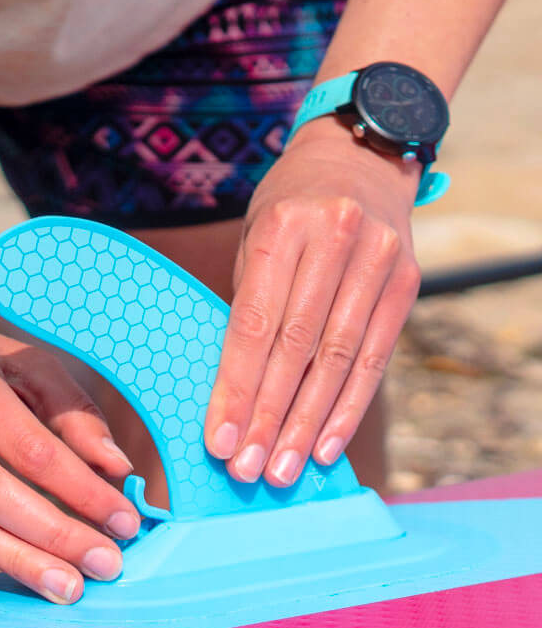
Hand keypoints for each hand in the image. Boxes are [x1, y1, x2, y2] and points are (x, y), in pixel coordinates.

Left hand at [203, 120, 422, 486]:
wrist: (359, 157)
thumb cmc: (287, 213)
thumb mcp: (254, 241)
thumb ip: (248, 307)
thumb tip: (230, 398)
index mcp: (281, 226)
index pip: (254, 323)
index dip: (236, 387)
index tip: (220, 440)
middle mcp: (334, 238)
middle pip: (297, 347)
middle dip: (269, 416)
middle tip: (248, 470)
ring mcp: (379, 257)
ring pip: (339, 359)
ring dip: (307, 423)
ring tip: (282, 470)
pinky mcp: (407, 280)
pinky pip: (376, 357)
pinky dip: (348, 407)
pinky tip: (325, 445)